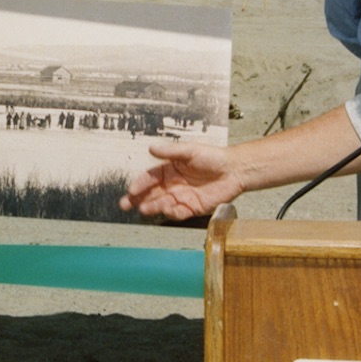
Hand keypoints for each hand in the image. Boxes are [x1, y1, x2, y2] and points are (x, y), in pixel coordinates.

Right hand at [120, 141, 245, 219]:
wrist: (235, 170)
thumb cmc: (214, 157)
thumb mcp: (190, 150)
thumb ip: (170, 151)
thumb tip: (151, 148)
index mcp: (170, 169)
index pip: (150, 177)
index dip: (140, 183)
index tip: (132, 188)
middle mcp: (173, 184)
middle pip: (151, 193)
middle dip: (137, 199)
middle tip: (125, 204)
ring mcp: (182, 197)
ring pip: (162, 204)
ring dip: (152, 207)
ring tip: (143, 209)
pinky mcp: (192, 207)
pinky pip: (178, 213)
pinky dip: (172, 213)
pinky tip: (167, 210)